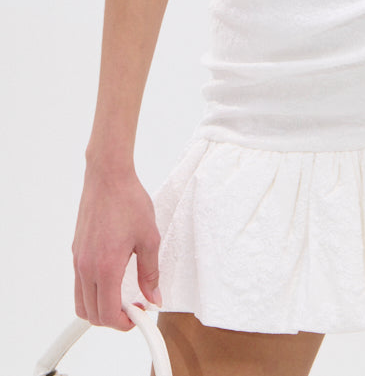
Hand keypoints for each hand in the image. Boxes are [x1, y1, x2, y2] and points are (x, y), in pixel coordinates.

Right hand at [72, 162, 161, 329]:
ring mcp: (78, 260)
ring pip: (81, 302)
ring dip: (100, 308)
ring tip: (123, 296)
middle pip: (90, 314)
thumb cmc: (128, 201)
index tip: (139, 315)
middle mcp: (86, 267)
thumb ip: (150, 272)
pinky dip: (93, 292)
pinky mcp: (76, 252)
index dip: (124, 323)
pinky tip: (112, 279)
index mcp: (105, 267)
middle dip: (113, 319)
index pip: (107, 314)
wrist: (108, 176)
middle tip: (134, 308)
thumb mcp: (149, 237)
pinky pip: (79, 284)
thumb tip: (154, 296)